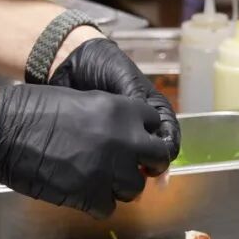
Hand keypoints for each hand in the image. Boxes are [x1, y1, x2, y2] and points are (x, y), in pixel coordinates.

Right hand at [0, 83, 170, 218]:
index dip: (146, 136)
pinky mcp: (90, 195)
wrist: (5, 129)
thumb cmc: (34, 108)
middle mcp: (124, 140)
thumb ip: (110, 118)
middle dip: (146, 165)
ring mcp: (109, 170)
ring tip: (99, 182)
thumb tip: (123, 136)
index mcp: (122, 110)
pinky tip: (82, 194)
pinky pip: (108, 207)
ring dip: (119, 186)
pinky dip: (97, 203)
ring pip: (134, 188)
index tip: (138, 144)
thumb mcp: (82, 100)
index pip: (156, 126)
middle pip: (156, 159)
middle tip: (132, 169)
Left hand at [49, 37, 179, 166]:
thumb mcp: (122, 74)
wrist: (69, 62)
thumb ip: (135, 96)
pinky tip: (107, 175)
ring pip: (133, 158)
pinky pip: (111, 158)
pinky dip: (111, 168)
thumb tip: (146, 123)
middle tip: (144, 173)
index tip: (160, 158)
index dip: (167, 148)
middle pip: (154, 151)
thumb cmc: (101, 63)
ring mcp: (120, 133)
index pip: (169, 133)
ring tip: (126, 177)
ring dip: (132, 169)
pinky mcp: (101, 140)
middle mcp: (140, 123)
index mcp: (152, 107)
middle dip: (153, 164)